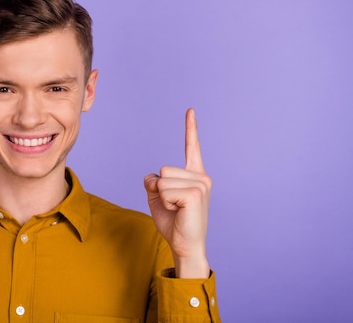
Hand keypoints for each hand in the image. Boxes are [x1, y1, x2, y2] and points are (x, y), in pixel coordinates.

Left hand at [144, 108, 211, 278]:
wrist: (184, 245)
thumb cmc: (173, 222)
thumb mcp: (158, 197)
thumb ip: (154, 181)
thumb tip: (155, 177)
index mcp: (194, 175)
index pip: (191, 147)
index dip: (190, 128)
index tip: (190, 110)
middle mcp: (201, 176)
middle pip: (162, 170)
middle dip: (160, 190)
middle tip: (174, 207)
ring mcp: (201, 184)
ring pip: (162, 180)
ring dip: (163, 198)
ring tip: (177, 210)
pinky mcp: (195, 193)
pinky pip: (164, 190)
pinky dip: (166, 203)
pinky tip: (179, 212)